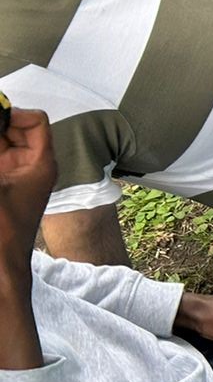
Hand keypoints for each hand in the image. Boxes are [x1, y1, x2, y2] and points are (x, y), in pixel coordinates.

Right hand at [0, 109, 56, 269]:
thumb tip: (0, 115)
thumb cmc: (2, 230)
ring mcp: (14, 176)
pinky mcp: (3, 185)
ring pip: (2, 144)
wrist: (1, 268)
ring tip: (0, 173)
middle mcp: (31, 166)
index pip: (35, 120)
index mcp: (41, 163)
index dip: (11, 113)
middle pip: (13, 129)